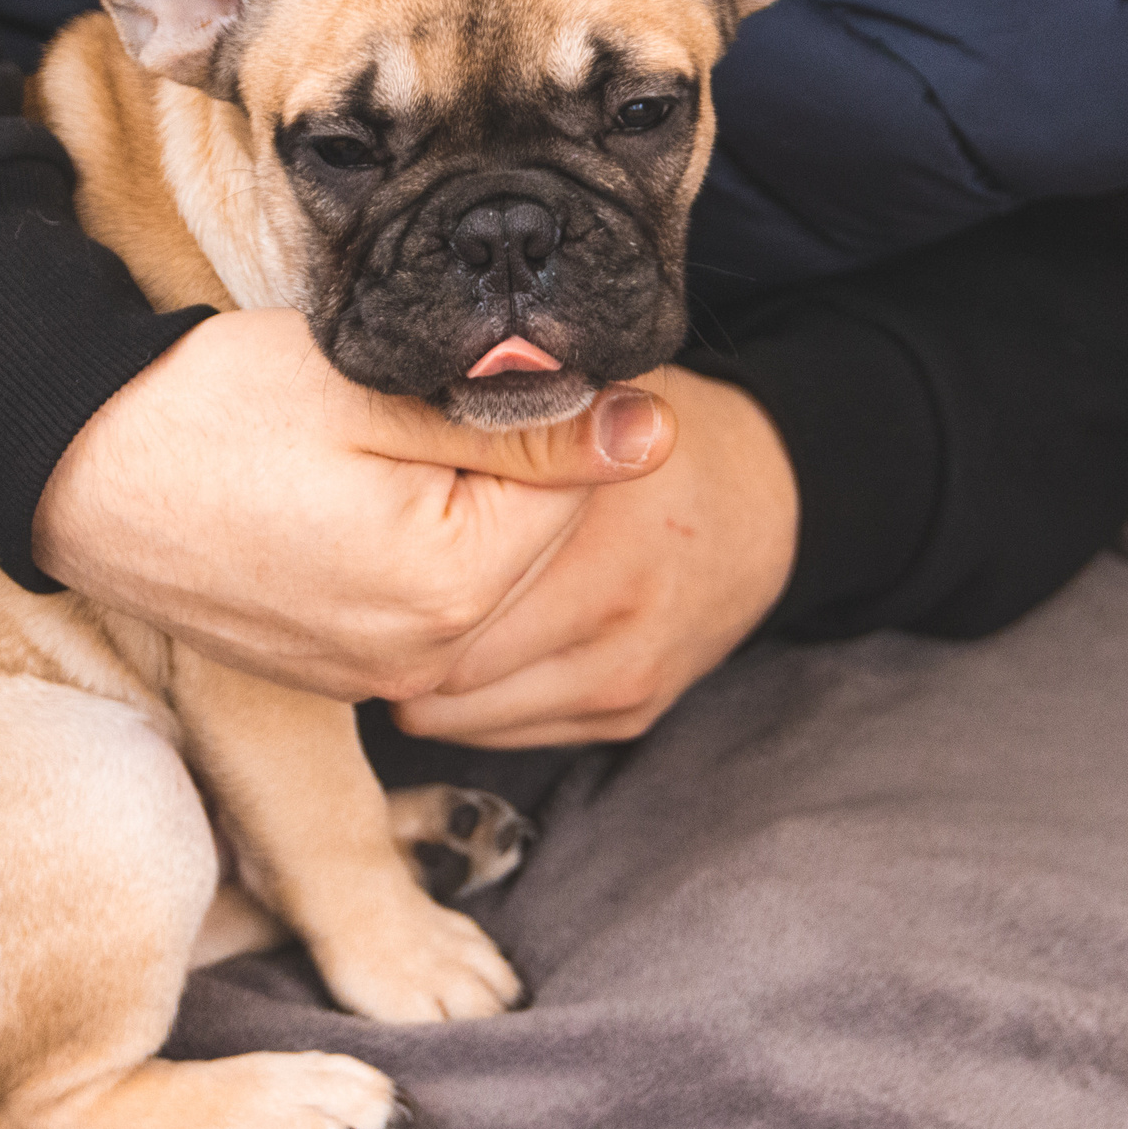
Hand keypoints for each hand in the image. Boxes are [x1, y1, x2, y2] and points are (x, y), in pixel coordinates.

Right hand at [33, 308, 676, 700]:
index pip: (574, 493)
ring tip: (357, 452)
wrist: (69, 469)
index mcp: (448, 588)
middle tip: (398, 410)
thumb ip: (525, 422)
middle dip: (495, 468)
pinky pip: (417, 604)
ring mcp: (373, 675)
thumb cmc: (210, 410)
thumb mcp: (378, 389)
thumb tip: (654, 435)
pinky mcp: (333, 671)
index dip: (533, 415)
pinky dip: (402, 546)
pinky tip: (338, 500)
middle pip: (530, 542)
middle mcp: (422, 658)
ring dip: (447, 505)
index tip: (461, 375)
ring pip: (475, 572)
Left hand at [389, 368, 797, 748]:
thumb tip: (394, 396)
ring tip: (407, 620)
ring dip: (424, 677)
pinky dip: (472, 700)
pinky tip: (467, 646)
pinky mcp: (628, 714)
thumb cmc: (649, 445)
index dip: (387, 574)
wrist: (765, 503)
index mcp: (597, 535)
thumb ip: (501, 421)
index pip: (443, 595)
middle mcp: (616, 616)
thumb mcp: (584, 408)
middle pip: (445, 664)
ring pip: (463, 716)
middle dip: (397, 633)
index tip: (362, 548)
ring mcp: (626, 676)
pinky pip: (506, 732)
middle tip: (368, 591)